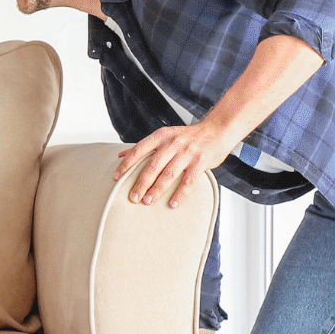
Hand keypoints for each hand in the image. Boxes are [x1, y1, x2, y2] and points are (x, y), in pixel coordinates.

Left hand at [115, 120, 232, 207]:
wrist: (217, 130)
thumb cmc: (188, 137)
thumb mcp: (165, 136)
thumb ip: (145, 146)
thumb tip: (120, 155)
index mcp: (161, 136)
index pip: (139, 150)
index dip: (127, 164)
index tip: (117, 178)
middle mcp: (173, 143)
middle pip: (153, 165)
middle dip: (141, 183)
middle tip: (133, 197)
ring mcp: (187, 152)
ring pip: (169, 174)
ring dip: (157, 189)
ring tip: (147, 201)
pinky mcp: (201, 161)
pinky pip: (189, 181)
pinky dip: (180, 194)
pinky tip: (173, 203)